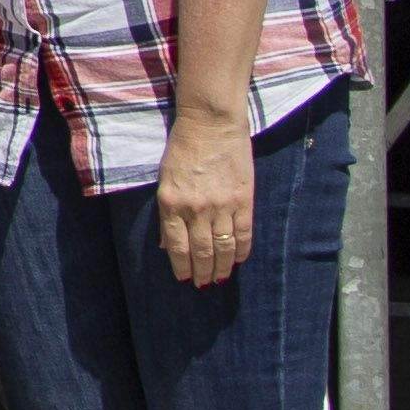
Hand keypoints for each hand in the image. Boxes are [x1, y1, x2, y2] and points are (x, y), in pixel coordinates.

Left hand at [157, 123, 256, 286]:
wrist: (211, 124)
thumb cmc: (183, 148)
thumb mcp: (165, 180)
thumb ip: (167, 213)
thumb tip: (166, 245)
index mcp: (171, 203)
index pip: (177, 246)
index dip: (181, 267)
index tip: (184, 279)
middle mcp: (196, 208)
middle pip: (201, 251)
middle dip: (202, 272)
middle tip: (204, 285)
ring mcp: (221, 205)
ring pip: (224, 247)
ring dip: (223, 267)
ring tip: (220, 279)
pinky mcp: (243, 199)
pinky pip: (244, 233)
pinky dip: (242, 250)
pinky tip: (239, 260)